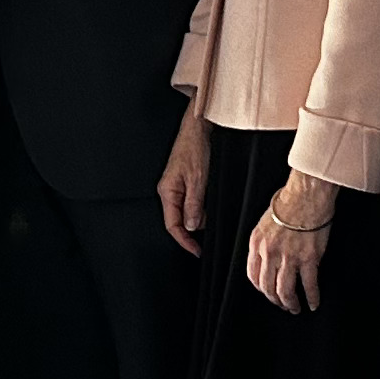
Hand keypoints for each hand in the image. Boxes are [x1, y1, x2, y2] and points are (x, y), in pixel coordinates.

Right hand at [158, 107, 210, 254]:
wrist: (198, 127)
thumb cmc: (195, 147)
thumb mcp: (198, 179)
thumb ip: (194, 204)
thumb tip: (192, 226)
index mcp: (168, 191)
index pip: (172, 225)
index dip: (184, 241)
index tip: (196, 251)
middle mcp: (169, 190)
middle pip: (178, 220)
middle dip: (194, 229)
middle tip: (209, 232)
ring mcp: (176, 186)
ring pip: (186, 212)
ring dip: (200, 216)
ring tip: (211, 211)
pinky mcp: (184, 181)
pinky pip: (190, 201)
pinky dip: (201, 206)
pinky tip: (209, 201)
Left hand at [245, 170, 338, 312]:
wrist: (306, 193)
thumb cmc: (289, 201)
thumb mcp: (265, 221)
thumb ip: (264, 241)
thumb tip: (268, 256)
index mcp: (257, 243)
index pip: (253, 275)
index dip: (261, 289)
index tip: (268, 293)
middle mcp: (270, 253)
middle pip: (268, 287)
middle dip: (275, 300)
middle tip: (283, 305)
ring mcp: (289, 257)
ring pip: (285, 291)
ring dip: (290, 303)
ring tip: (296, 308)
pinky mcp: (309, 258)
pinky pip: (309, 285)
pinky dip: (311, 297)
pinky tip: (313, 303)